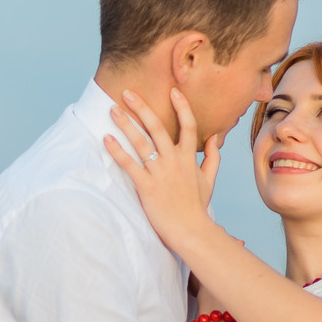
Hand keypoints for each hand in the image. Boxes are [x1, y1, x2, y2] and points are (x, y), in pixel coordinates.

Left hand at [102, 89, 227, 254]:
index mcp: (188, 157)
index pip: (188, 125)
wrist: (191, 231)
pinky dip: (117, 151)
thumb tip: (215, 138)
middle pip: (157, 127)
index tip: (172, 90)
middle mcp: (174, 161)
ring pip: (141, 142)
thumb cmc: (197, 206)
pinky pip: (129, 165)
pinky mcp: (147, 186)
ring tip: (112, 110)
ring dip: (125, 124)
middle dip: (141, 107)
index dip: (181, 106)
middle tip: (127, 92)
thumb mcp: (209, 179)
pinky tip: (106, 139)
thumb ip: (212, 157)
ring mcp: (160, 173)